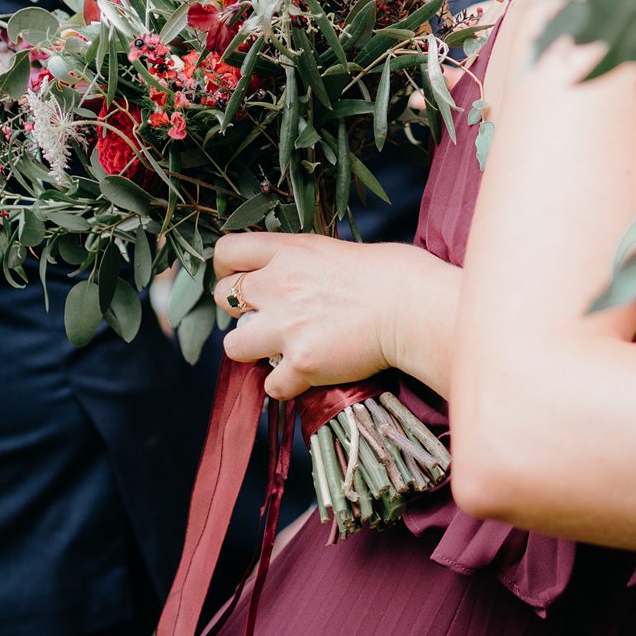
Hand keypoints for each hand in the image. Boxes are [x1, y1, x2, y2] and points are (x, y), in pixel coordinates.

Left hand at [210, 233, 443, 399]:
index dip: (227, 269)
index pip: (226, 252)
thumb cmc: (388, 275)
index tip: (242, 280)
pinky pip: (271, 384)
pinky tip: (305, 374)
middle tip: (266, 318)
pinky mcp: (301, 362)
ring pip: (233, 345)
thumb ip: (298, 263)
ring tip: (280, 350)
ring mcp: (286, 326)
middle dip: (240, 310)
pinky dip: (285, 384)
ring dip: (254, 350)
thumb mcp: (332, 252)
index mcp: (287, 251)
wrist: (412, 308)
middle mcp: (278, 285)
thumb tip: (284, 276)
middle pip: (223, 297)